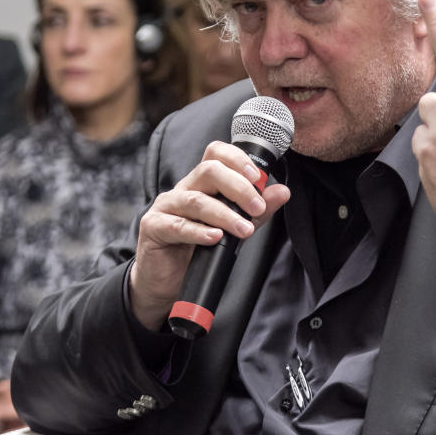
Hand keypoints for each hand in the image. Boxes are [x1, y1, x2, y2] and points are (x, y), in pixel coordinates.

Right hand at [129, 140, 289, 329]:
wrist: (167, 280)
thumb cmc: (198, 249)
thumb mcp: (234, 227)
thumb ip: (257, 210)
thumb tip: (282, 191)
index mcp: (202, 183)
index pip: (216, 154)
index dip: (237, 159)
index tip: (258, 177)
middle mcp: (183, 188)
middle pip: (209, 170)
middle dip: (238, 187)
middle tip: (257, 208)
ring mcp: (166, 206)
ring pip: (196, 200)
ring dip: (225, 214)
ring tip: (244, 229)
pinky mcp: (153, 227)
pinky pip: (177, 225)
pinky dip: (199, 231)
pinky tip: (215, 237)